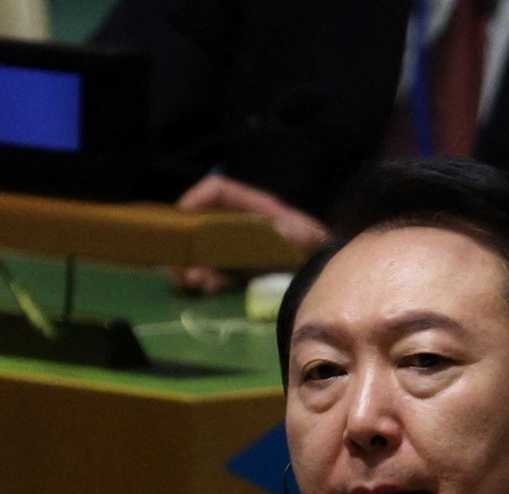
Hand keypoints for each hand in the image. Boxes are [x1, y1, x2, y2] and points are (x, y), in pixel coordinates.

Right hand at [172, 175, 329, 294]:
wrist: (328, 271)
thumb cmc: (315, 246)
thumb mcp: (299, 234)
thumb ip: (284, 230)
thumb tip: (267, 233)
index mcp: (253, 207)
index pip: (216, 190)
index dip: (195, 198)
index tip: (180, 219)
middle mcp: (241, 224)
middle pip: (200, 223)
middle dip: (187, 242)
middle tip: (181, 264)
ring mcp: (239, 248)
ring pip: (204, 252)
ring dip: (194, 265)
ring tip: (196, 282)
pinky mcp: (242, 271)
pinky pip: (216, 273)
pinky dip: (208, 280)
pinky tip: (210, 288)